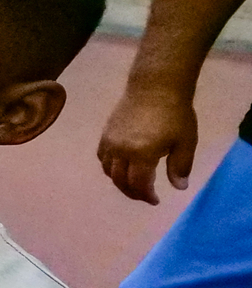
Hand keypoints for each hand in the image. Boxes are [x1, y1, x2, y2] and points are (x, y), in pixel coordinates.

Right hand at [98, 83, 198, 203]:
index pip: (138, 184)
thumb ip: (180, 166)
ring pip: (108, 170)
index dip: (146, 196)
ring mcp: (110, 142)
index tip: (155, 200)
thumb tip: (179, 187)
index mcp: (141, 154)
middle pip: (120, 180)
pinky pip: (102, 157)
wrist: (155, 87)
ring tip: (132, 183)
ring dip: (119, 181)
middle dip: (132, 192)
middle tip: (144, 196)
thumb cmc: (175, 114)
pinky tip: (121, 166)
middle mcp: (121, 151)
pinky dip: (110, 167)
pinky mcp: (105, 133)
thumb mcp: (185, 142)